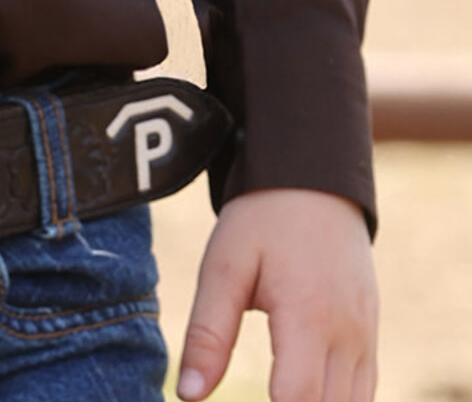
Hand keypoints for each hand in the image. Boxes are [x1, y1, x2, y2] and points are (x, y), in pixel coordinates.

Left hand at [179, 189, 376, 401]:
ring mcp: (366, 338)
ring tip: (273, 396)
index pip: (297, 401)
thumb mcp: (224, 266)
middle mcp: (347, 336)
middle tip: (254, 398)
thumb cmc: (262, 220)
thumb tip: (188, 395)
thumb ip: (208, 334)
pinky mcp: (370, 335)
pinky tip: (304, 398)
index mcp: (308, 317)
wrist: (315, 179)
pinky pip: (364, 393)